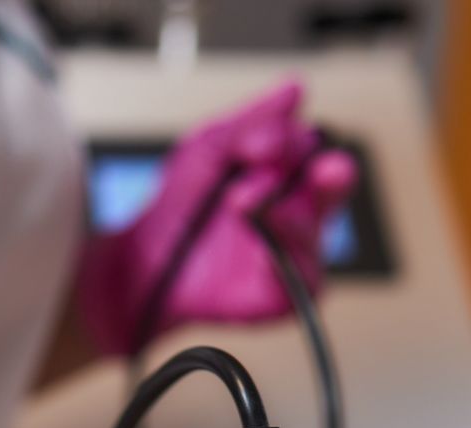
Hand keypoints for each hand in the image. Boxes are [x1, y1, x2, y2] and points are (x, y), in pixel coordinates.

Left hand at [75, 80, 355, 355]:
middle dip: (328, 174)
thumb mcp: (207, 150)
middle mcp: (294, 214)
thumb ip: (251, 121)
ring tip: (242, 202)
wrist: (137, 265)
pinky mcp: (278, 296)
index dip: (294, 143)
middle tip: (317, 169)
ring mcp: (288, 255)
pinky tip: (260, 249)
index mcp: (284, 176)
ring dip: (287, 212)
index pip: (312, 151)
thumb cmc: (176, 209)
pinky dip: (280, 259)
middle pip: (333, 188)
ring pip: (313, 230)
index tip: (260, 144)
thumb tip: (294, 88)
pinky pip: (297, 278)